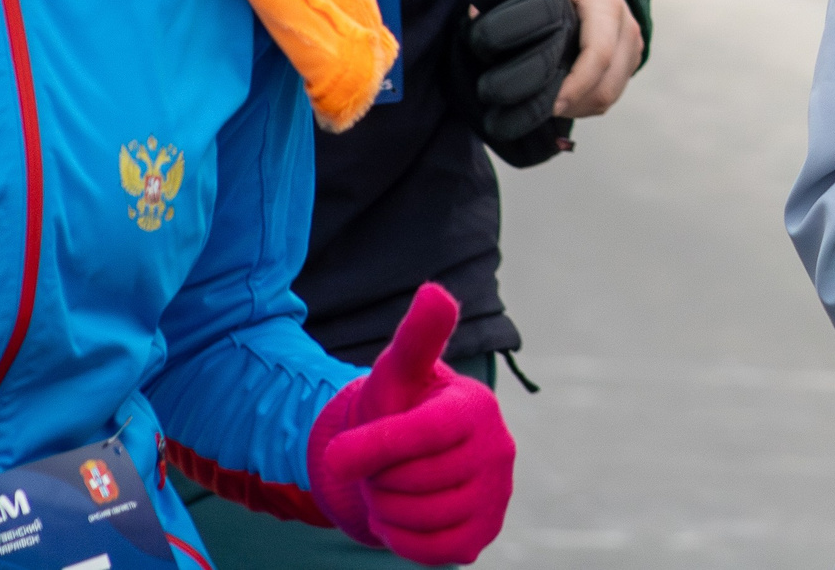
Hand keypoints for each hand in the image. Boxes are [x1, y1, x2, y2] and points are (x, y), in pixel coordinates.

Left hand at [307, 284, 514, 563]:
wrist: (403, 458)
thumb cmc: (398, 407)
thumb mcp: (397, 371)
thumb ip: (416, 337)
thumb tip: (435, 291)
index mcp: (476, 406)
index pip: (422, 435)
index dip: (375, 448)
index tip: (336, 455)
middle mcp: (498, 448)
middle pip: (412, 482)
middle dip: (379, 478)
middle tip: (382, 463)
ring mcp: (497, 493)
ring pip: (419, 518)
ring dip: (387, 508)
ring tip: (393, 486)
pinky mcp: (486, 530)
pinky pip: (433, 551)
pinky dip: (403, 539)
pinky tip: (405, 515)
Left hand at [523, 0, 641, 117]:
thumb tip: (474, 14)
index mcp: (604, 4)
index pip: (598, 55)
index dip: (574, 87)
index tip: (547, 107)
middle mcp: (626, 25)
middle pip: (606, 86)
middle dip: (571, 106)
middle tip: (534, 113)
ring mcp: (632, 43)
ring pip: (609, 95)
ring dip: (577, 108)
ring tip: (543, 108)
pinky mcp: (632, 57)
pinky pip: (611, 93)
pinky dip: (585, 103)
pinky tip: (559, 99)